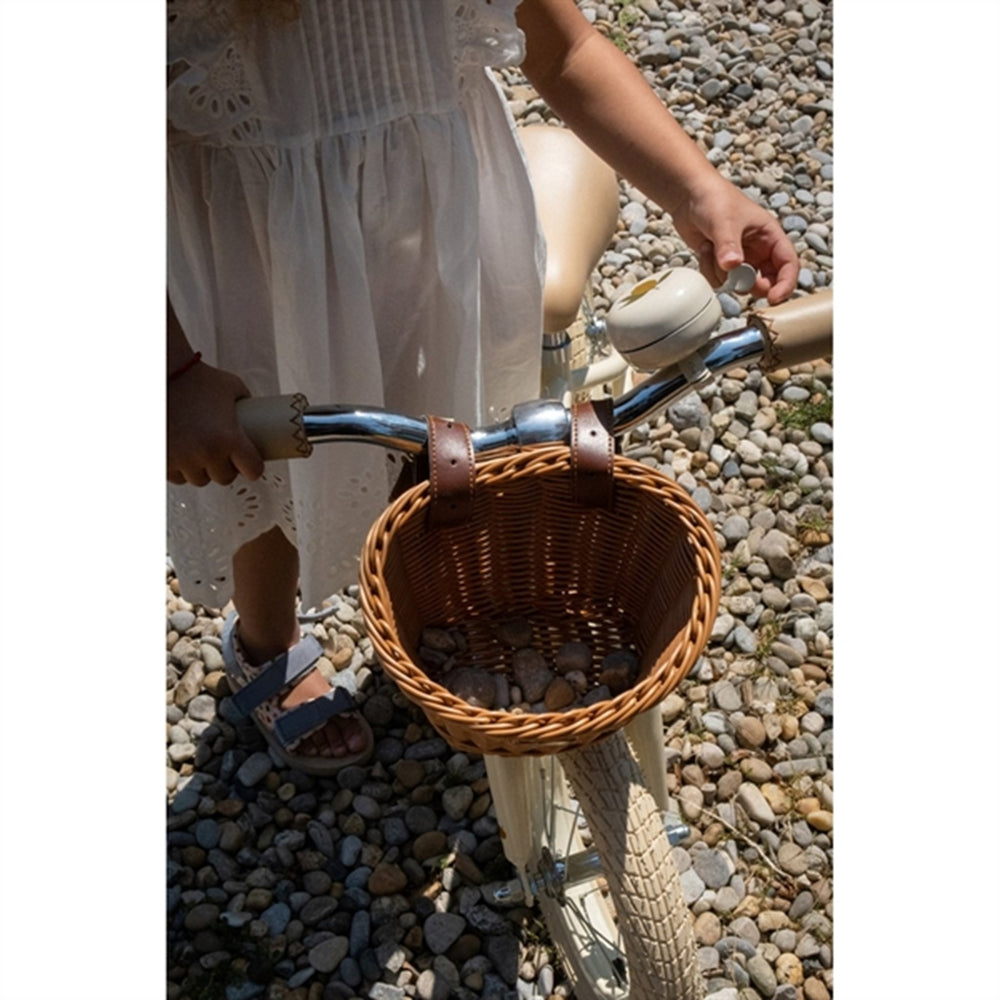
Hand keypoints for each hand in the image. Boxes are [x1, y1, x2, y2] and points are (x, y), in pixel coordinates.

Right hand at [167, 361, 264, 485]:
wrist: (160, 374)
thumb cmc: (196, 378)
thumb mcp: (231, 386)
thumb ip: (246, 402)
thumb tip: (258, 413)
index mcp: (229, 438)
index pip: (253, 470)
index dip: (253, 467)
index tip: (250, 463)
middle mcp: (207, 453)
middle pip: (225, 478)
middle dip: (225, 468)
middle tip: (221, 453)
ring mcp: (182, 459)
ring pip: (199, 479)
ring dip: (201, 470)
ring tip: (199, 453)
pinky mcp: (162, 460)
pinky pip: (175, 477)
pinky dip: (179, 469)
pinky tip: (181, 456)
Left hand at [669, 174, 799, 304]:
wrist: (688, 195)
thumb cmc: (714, 198)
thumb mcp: (724, 221)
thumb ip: (728, 245)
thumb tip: (732, 266)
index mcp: (769, 236)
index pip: (788, 264)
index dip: (785, 283)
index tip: (774, 298)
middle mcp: (758, 250)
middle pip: (767, 281)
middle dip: (751, 285)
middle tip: (737, 282)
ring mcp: (740, 258)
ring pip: (739, 284)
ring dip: (723, 275)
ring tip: (712, 250)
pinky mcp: (722, 264)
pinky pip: (720, 281)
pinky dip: (709, 271)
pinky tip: (704, 251)